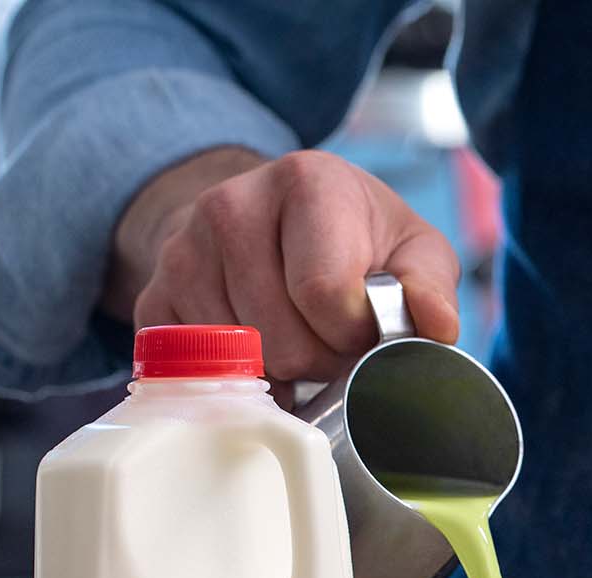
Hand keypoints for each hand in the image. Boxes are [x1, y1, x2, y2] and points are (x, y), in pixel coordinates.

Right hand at [106, 147, 460, 386]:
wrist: (278, 222)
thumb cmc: (359, 243)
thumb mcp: (413, 252)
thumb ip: (431, 287)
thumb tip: (437, 325)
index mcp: (308, 182)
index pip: (323, 292)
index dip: (352, 333)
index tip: (364, 329)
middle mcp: (232, 204)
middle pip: (281, 337)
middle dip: (319, 359)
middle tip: (332, 340)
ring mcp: (183, 250)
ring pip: (237, 361)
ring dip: (279, 372)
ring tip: (298, 339)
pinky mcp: (154, 296)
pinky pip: (191, 369)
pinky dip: (234, 380)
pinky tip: (259, 354)